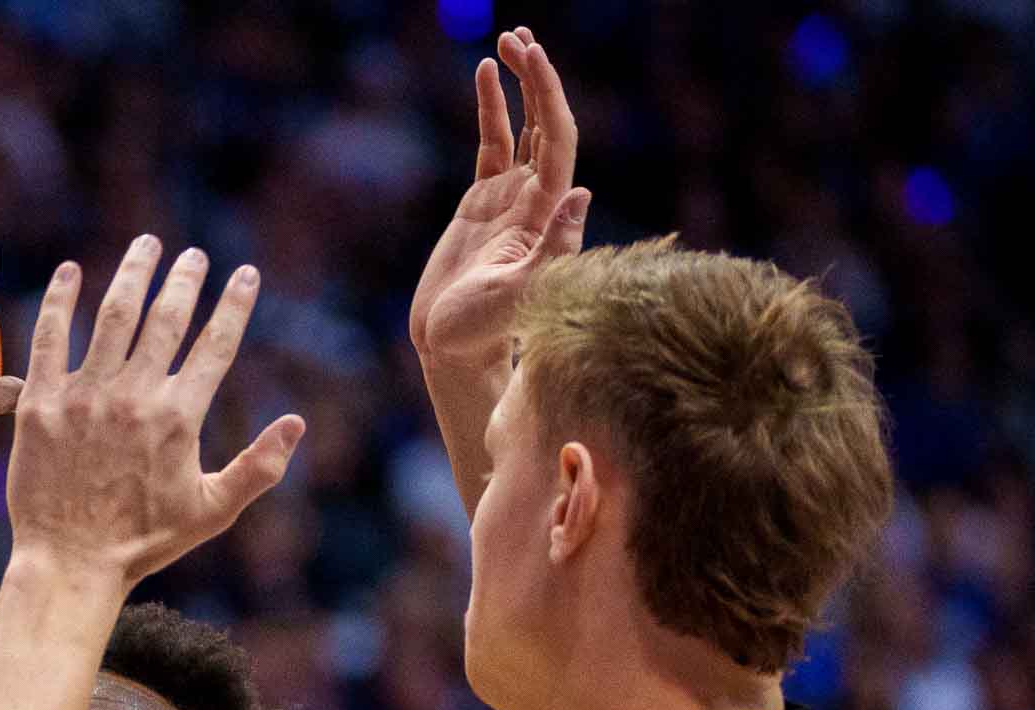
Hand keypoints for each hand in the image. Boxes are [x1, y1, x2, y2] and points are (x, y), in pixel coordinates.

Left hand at [8, 236, 303, 585]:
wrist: (70, 562)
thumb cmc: (145, 542)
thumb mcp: (212, 511)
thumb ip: (259, 466)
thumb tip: (297, 423)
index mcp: (179, 418)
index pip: (216, 344)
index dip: (234, 304)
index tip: (245, 274)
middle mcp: (134, 396)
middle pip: (166, 317)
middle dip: (186, 278)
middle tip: (194, 255)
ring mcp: (84, 395)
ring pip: (113, 314)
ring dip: (133, 272)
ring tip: (146, 245)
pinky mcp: (41, 402)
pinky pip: (50, 337)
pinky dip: (61, 299)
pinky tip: (71, 272)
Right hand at [409, 28, 590, 365]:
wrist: (452, 348)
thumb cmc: (482, 331)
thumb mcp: (517, 294)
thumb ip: (551, 249)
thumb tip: (582, 192)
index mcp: (547, 212)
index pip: (557, 139)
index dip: (549, 96)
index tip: (533, 58)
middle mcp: (537, 198)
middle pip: (547, 123)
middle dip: (537, 78)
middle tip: (520, 36)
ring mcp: (511, 197)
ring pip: (523, 127)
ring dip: (520, 85)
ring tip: (509, 41)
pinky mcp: (483, 202)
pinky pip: (492, 144)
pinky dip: (491, 109)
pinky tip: (485, 74)